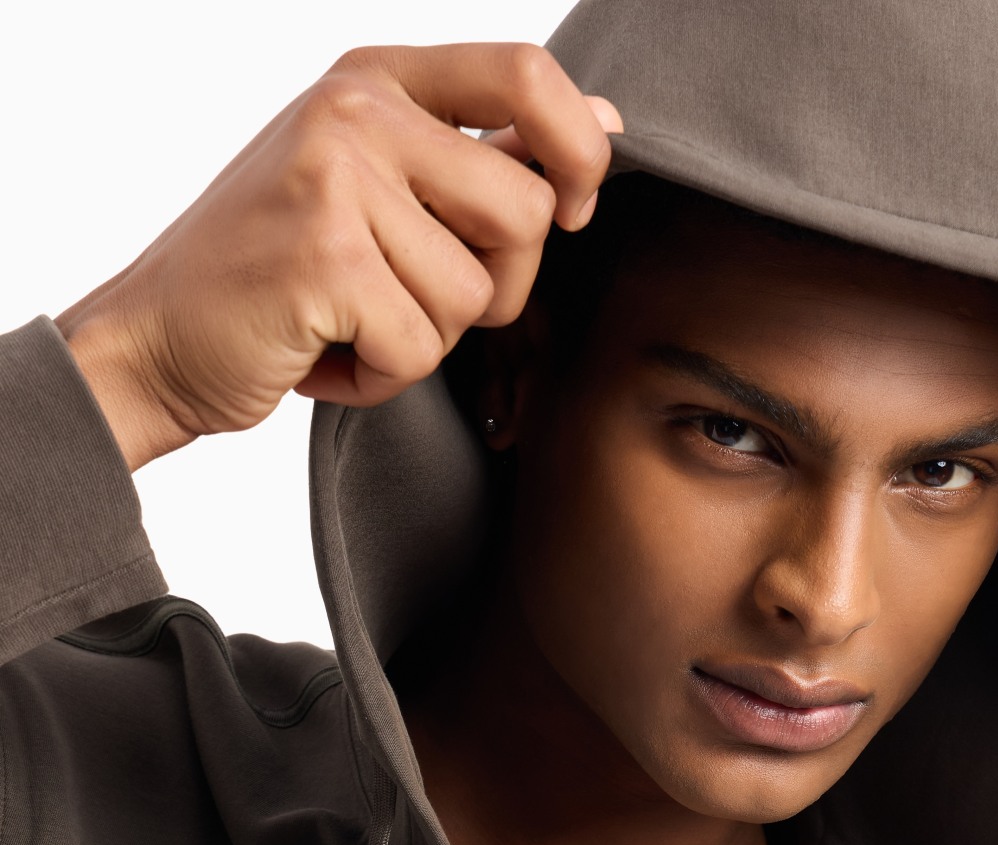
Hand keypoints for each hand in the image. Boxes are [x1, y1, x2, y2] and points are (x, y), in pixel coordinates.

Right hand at [55, 44, 621, 470]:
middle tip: (410, 299)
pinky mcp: (325, 257)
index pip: (527, 73)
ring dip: (425, 341)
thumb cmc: (270, 272)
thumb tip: (603, 122)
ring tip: (351, 322)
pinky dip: (382, 378)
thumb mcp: (374, 184)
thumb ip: (480, 151)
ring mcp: (337, 178)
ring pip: (477, 297)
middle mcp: (354, 111)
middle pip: (524, 212)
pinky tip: (325, 351)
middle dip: (494, 288)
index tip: (568, 212)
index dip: (579, 153)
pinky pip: (422, 349)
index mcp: (374, 80)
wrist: (155, 339)